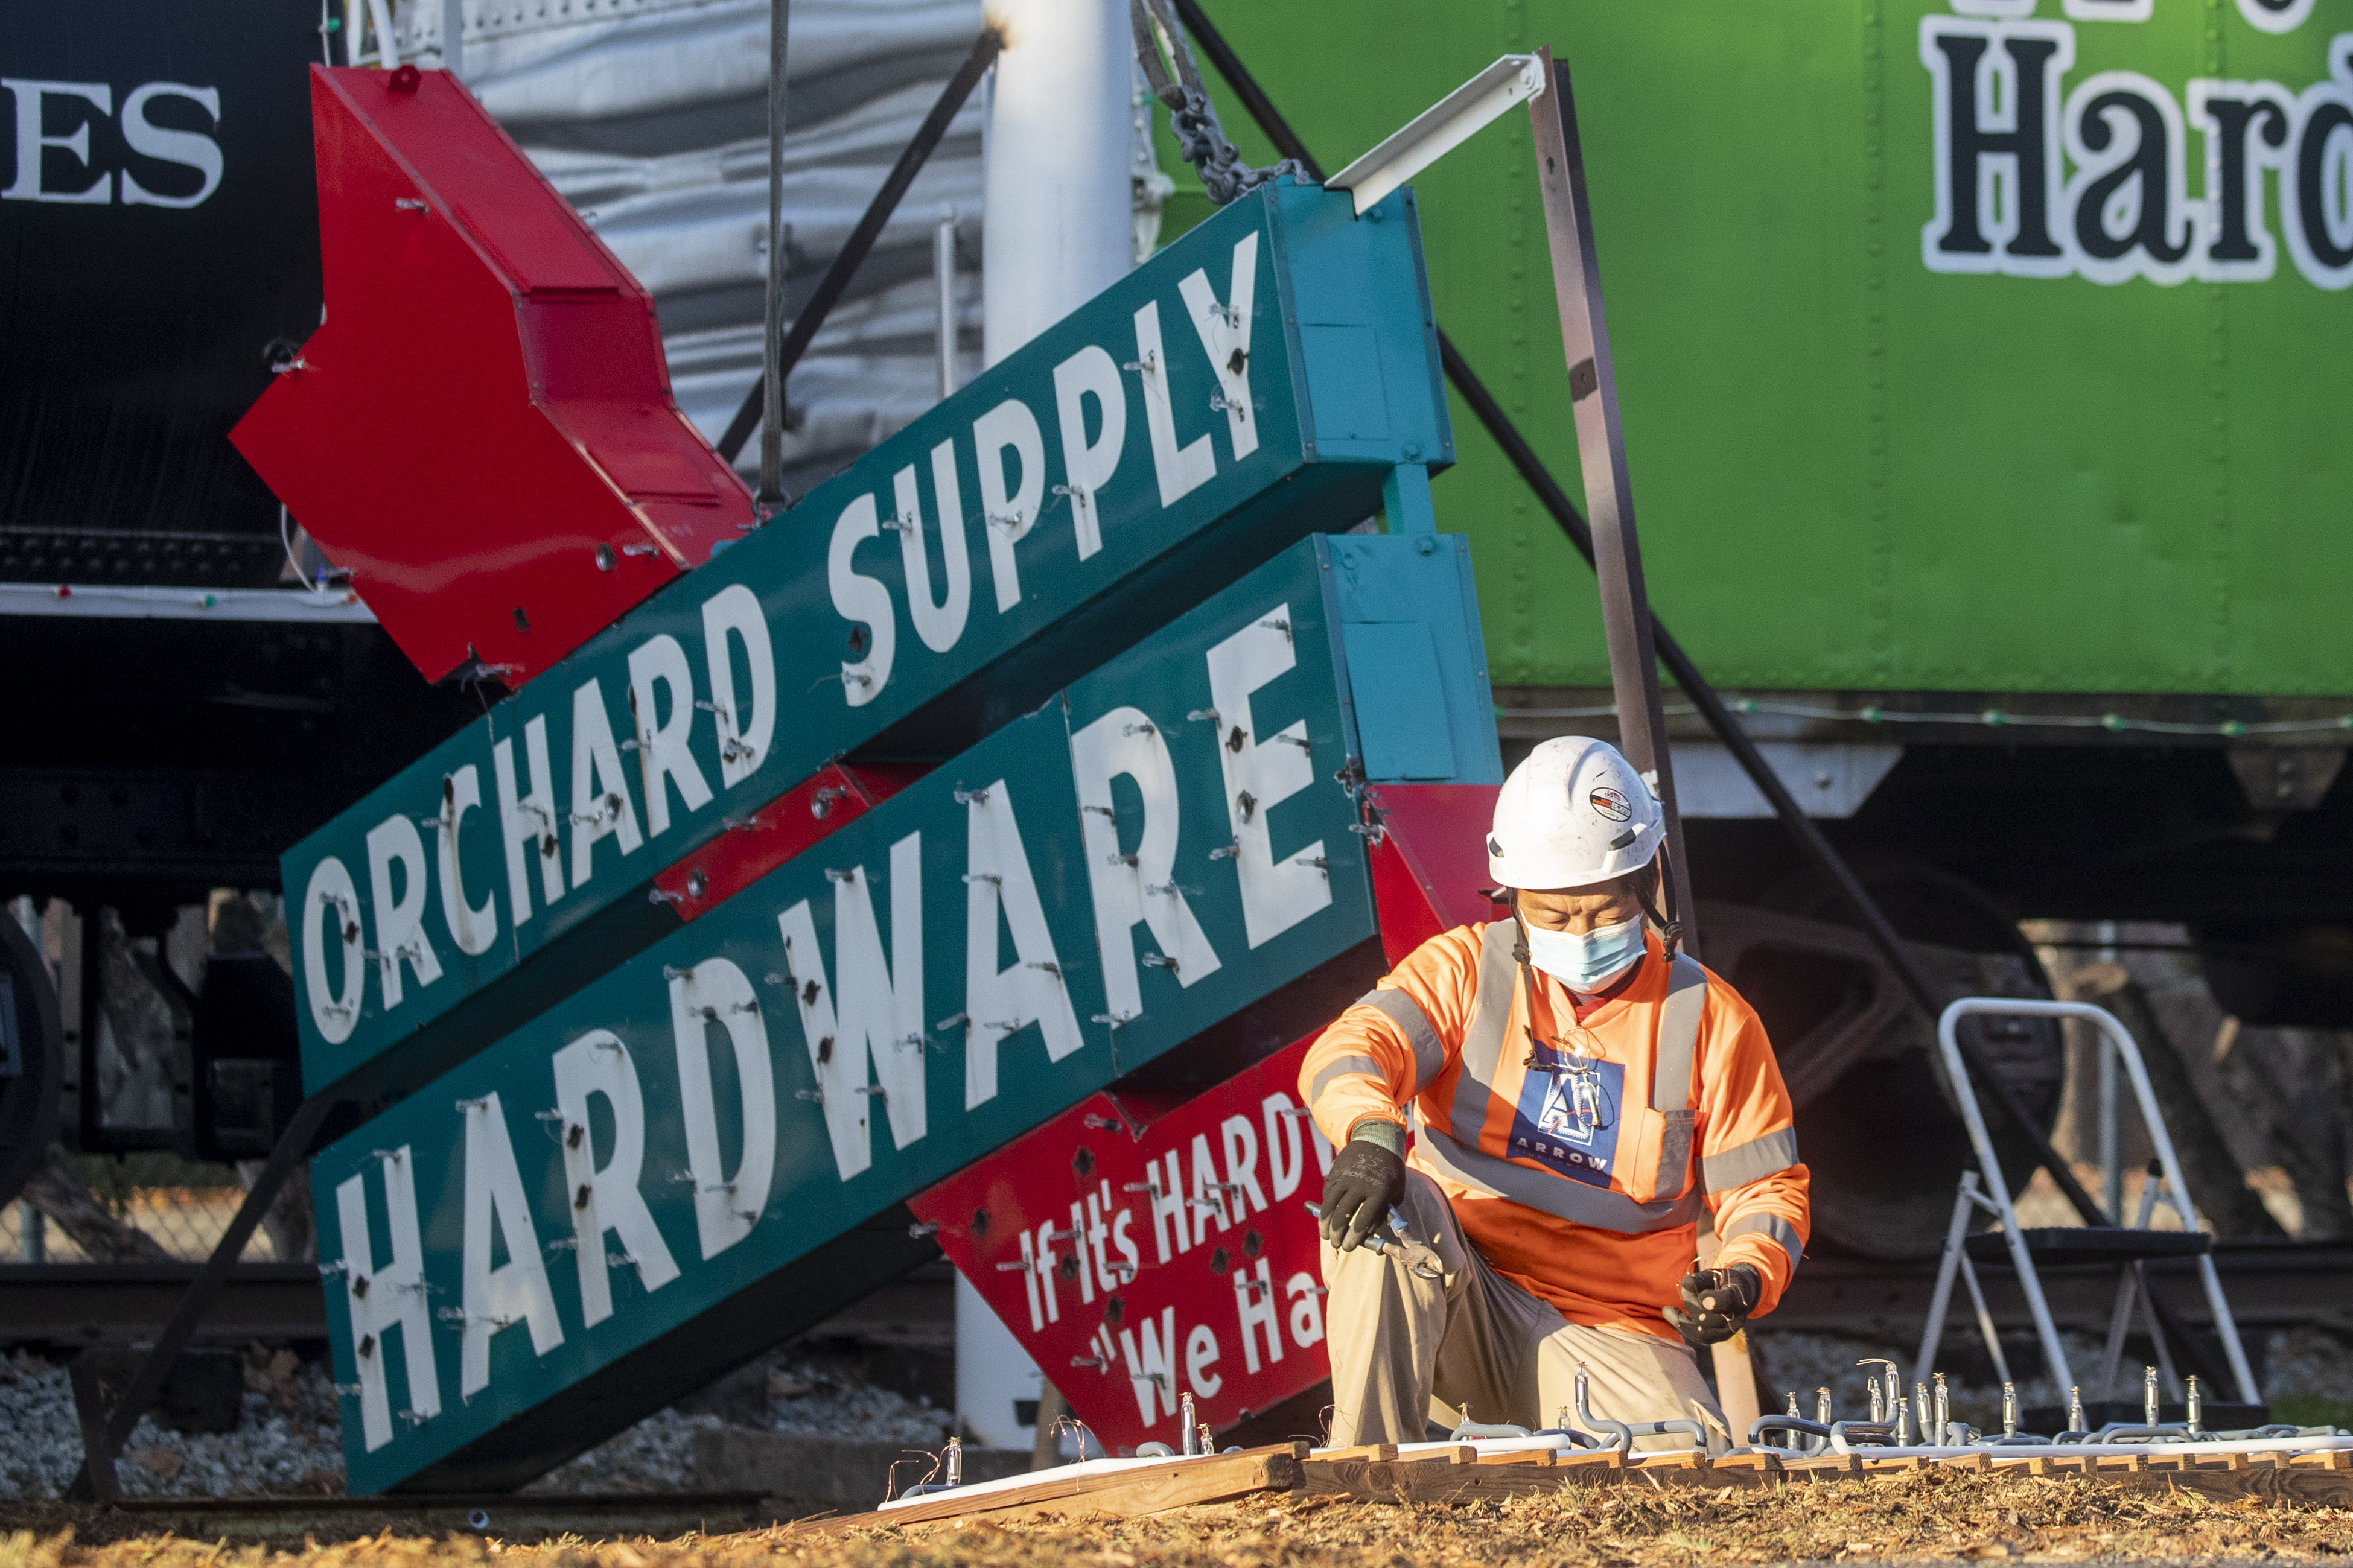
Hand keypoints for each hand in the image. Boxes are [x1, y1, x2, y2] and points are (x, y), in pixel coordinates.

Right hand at [1318, 1134, 1404, 1251]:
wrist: (1377, 1140)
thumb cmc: (1391, 1170)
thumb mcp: (1396, 1192)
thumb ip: (1384, 1212)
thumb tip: (1370, 1233)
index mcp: (1379, 1191)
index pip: (1363, 1220)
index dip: (1354, 1237)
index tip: (1349, 1247)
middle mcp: (1360, 1184)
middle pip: (1343, 1214)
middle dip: (1337, 1233)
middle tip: (1336, 1244)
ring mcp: (1346, 1177)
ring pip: (1330, 1204)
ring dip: (1325, 1222)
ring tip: (1324, 1235)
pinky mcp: (1336, 1171)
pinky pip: (1327, 1192)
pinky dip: (1325, 1206)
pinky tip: (1325, 1216)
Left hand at [1663, 1263, 1759, 1344]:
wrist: (1738, 1294)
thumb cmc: (1723, 1281)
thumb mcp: (1714, 1274)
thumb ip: (1700, 1279)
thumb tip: (1685, 1282)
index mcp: (1739, 1297)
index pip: (1728, 1301)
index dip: (1714, 1300)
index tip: (1702, 1295)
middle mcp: (1737, 1318)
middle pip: (1711, 1318)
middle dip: (1692, 1304)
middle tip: (1683, 1290)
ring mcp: (1729, 1330)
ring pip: (1703, 1332)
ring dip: (1683, 1321)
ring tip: (1667, 1310)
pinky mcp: (1718, 1337)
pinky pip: (1700, 1338)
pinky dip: (1683, 1327)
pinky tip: (1671, 1316)